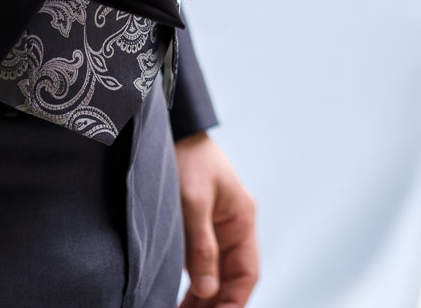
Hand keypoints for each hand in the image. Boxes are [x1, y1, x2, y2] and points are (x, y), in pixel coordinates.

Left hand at [175, 132, 258, 307]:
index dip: (234, 300)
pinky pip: (199, 264)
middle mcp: (232, 228)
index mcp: (241, 220)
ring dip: (201, 298)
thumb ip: (201, 246)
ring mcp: (214, 229)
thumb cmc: (186, 159)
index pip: (247, 272)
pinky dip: (191, 284)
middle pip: (230, 278)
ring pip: (214, 275)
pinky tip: (178, 299)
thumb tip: (208, 290)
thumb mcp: (193, 202)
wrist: (173, 130)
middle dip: (214, 304)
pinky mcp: (196, 228)